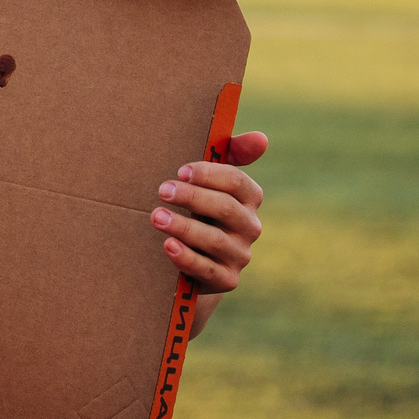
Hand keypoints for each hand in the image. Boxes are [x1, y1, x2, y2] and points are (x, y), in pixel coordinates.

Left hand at [152, 131, 267, 312]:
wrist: (194, 257)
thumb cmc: (200, 207)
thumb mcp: (212, 181)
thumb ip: (233, 153)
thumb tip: (261, 138)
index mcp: (249, 198)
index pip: (236, 182)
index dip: (208, 175)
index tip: (180, 171)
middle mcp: (250, 227)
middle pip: (225, 208)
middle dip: (192, 198)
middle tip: (162, 190)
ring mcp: (240, 255)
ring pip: (215, 240)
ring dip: (183, 226)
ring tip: (156, 216)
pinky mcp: (226, 280)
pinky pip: (207, 269)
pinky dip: (187, 257)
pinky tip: (168, 245)